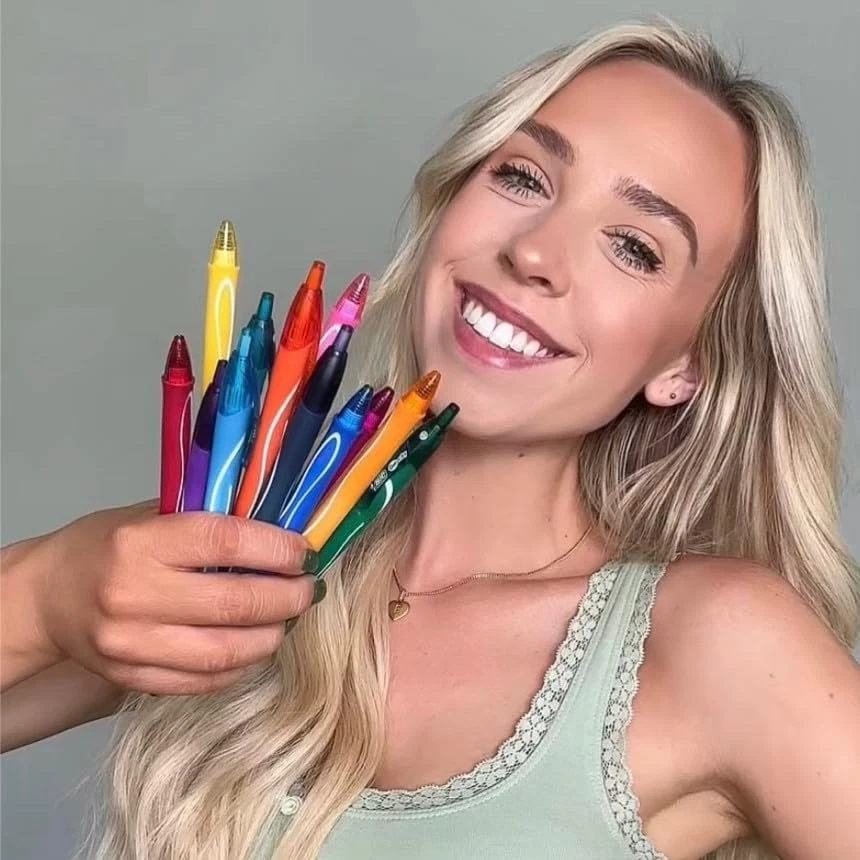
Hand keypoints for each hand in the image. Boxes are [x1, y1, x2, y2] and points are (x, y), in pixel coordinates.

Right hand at [31, 500, 321, 694]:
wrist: (45, 596)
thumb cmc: (106, 546)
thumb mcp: (150, 516)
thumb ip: (208, 521)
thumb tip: (279, 529)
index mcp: (140, 543)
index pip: (226, 542)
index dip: (277, 548)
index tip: (304, 552)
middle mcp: (133, 596)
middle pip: (234, 604)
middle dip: (287, 598)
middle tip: (308, 589)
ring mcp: (131, 645)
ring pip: (224, 652)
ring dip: (270, 637)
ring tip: (287, 619)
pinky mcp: (132, 680)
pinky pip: (202, 681)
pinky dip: (239, 665)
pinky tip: (254, 646)